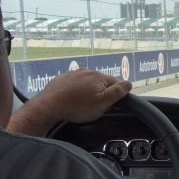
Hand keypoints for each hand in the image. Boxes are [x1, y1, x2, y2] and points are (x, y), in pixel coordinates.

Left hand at [7, 69, 131, 135]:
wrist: (49, 106)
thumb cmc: (77, 107)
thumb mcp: (102, 103)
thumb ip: (117, 92)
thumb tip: (129, 83)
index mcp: (99, 77)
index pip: (115, 83)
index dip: (115, 94)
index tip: (110, 105)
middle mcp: (87, 71)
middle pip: (100, 82)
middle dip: (101, 92)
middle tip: (96, 107)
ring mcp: (73, 73)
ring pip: (86, 82)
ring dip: (87, 91)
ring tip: (81, 104)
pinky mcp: (62, 78)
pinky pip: (73, 84)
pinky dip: (75, 90)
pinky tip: (71, 100)